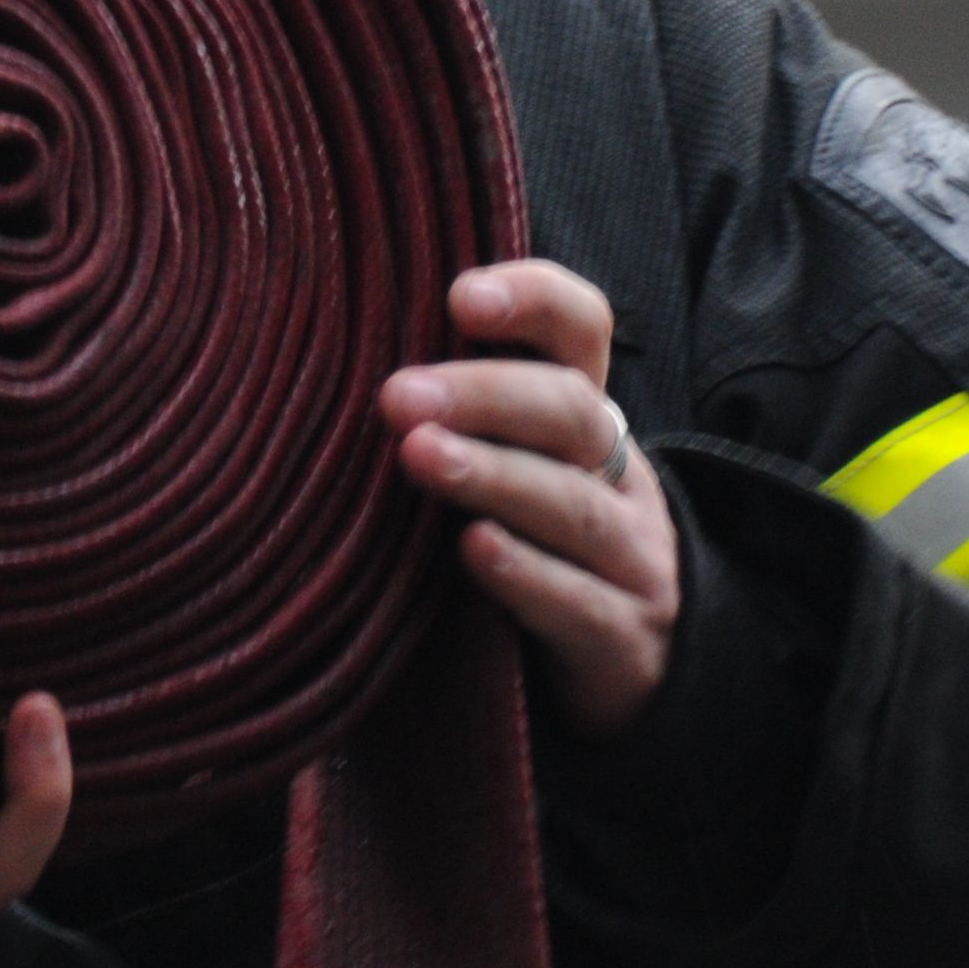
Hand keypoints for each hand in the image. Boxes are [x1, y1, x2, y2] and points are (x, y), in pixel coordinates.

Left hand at [386, 259, 679, 737]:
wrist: (632, 669)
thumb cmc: (538, 550)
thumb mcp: (515, 471)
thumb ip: (454, 419)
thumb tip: (336, 357)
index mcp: (585, 418)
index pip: (581, 329)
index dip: (534, 300)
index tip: (459, 298)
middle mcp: (619, 476)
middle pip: (570, 411)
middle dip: (486, 396)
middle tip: (399, 396)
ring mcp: (631, 558)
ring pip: (572, 505)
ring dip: (493, 475)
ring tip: (420, 456)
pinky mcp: (622, 640)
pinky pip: (579, 601)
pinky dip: (524, 573)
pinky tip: (473, 549)